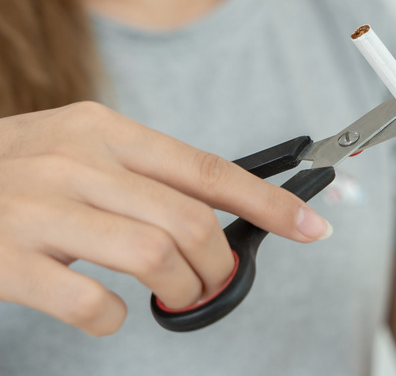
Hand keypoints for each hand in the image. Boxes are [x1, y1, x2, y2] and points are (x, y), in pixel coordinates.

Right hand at [0, 102, 330, 335]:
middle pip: (191, 220)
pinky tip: (112, 314)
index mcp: (104, 130)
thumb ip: (143, 175)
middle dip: (219, 265)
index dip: (268, 202)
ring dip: (182, 290)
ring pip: (154, 256)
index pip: (208, 168)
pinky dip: (116, 318)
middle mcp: (75, 161)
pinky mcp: (5, 258)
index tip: (311, 227)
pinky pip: (90, 301)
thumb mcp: (80, 150)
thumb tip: (220, 212)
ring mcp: (38, 208)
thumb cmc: (16, 172)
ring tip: (175, 298)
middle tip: (214, 284)